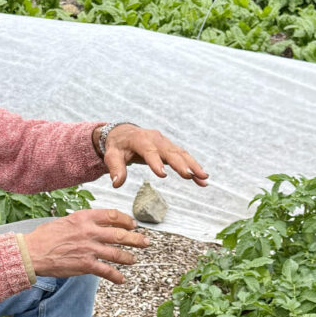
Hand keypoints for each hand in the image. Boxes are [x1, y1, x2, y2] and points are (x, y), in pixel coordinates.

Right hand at [24, 208, 148, 283]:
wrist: (32, 252)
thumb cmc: (45, 237)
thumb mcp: (65, 221)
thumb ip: (82, 222)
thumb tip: (94, 224)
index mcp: (84, 217)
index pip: (112, 215)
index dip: (126, 220)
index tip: (132, 224)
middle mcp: (89, 232)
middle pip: (120, 234)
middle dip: (136, 239)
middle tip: (145, 242)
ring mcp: (88, 249)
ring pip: (117, 253)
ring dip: (128, 257)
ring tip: (134, 260)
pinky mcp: (85, 265)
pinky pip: (107, 271)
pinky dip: (116, 276)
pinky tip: (121, 279)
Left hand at [94, 124, 209, 188]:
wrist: (124, 133)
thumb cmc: (118, 146)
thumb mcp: (112, 156)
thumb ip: (115, 169)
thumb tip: (116, 184)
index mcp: (140, 139)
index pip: (149, 151)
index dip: (156, 162)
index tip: (162, 175)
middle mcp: (156, 139)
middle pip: (170, 152)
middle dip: (180, 164)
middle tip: (189, 176)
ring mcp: (165, 143)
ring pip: (181, 154)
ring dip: (193, 166)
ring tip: (203, 179)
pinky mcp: (170, 148)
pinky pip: (184, 157)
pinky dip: (193, 167)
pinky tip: (202, 179)